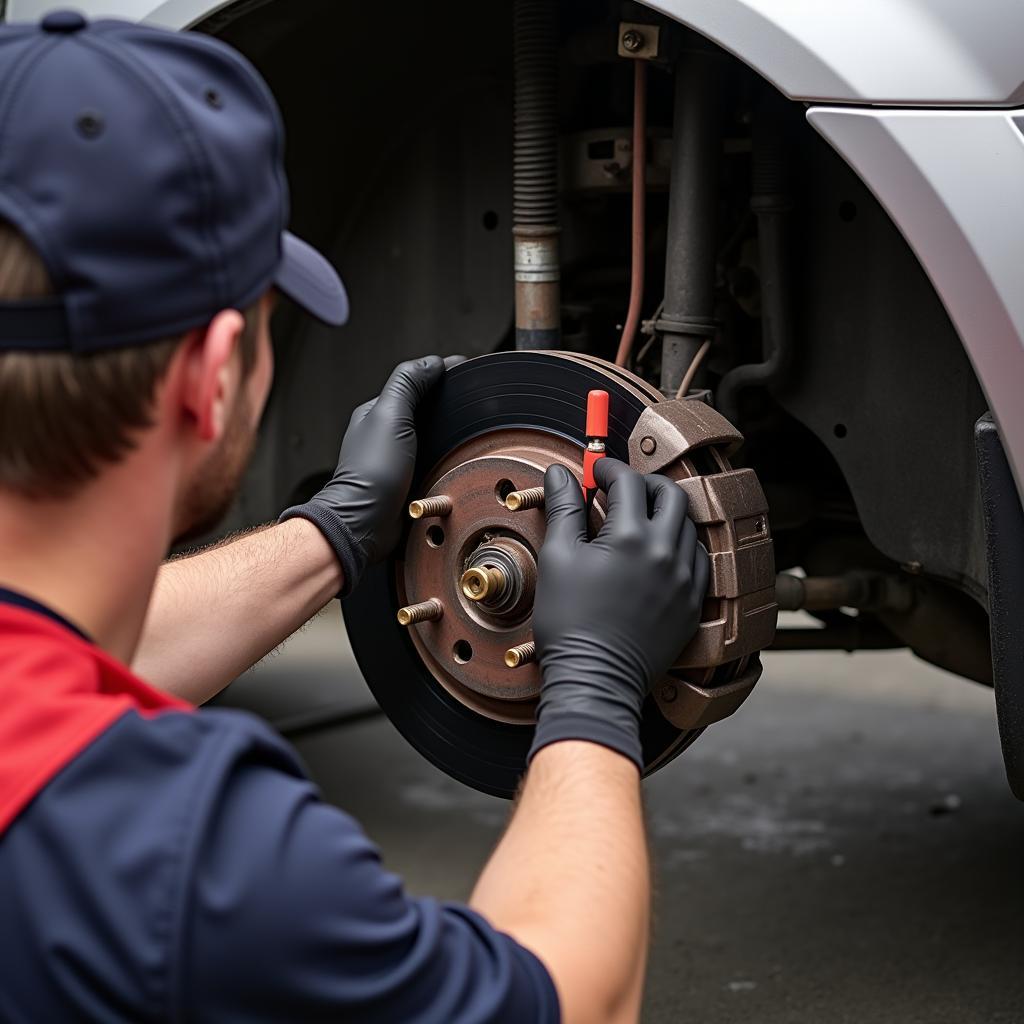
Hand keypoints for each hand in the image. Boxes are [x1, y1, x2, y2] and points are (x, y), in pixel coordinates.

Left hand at [280, 355, 461, 595]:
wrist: (367, 523)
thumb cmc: (371, 473)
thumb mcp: (391, 416)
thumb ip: (408, 384)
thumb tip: (432, 362)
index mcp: (379, 413)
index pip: (416, 384)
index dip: (443, 376)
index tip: (469, 373)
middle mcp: (388, 435)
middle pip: (427, 411)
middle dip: (450, 406)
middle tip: (476, 405)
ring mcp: (400, 460)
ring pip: (434, 439)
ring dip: (451, 436)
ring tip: (472, 433)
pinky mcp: (412, 482)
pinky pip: (436, 464)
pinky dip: (448, 461)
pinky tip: (460, 461)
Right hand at [529, 458, 709, 769]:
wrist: (595, 678)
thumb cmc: (569, 622)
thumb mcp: (557, 557)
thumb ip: (564, 508)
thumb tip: (561, 473)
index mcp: (632, 537)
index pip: (628, 481)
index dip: (608, 469)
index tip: (595, 472)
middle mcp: (666, 553)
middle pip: (669, 494)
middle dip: (644, 483)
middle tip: (621, 489)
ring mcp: (685, 580)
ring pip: (687, 526)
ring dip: (664, 513)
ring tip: (639, 519)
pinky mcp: (692, 605)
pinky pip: (699, 561)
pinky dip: (682, 546)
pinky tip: (661, 552)